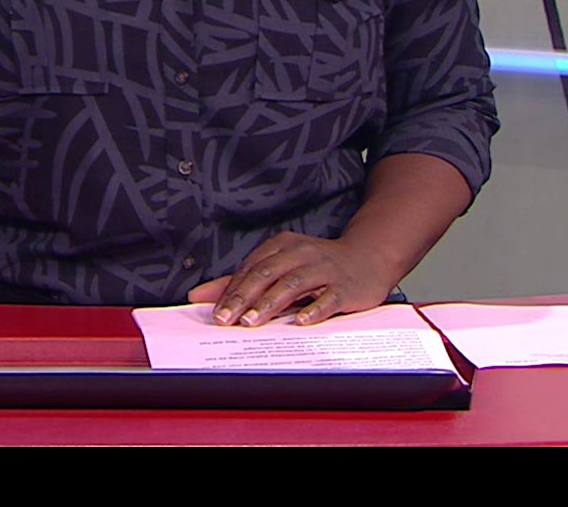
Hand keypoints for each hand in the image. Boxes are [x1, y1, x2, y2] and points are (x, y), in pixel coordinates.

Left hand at [186, 232, 395, 326]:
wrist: (368, 257)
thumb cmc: (318, 265)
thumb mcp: (279, 266)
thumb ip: (241, 281)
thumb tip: (199, 295)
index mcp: (282, 246)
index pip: (251, 269)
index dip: (232, 291)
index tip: (216, 313)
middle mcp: (301, 254)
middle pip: (267, 274)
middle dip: (244, 297)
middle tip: (227, 319)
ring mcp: (325, 269)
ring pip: (293, 284)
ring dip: (271, 303)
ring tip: (253, 321)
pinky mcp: (345, 286)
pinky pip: (328, 298)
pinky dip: (313, 309)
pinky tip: (301, 322)